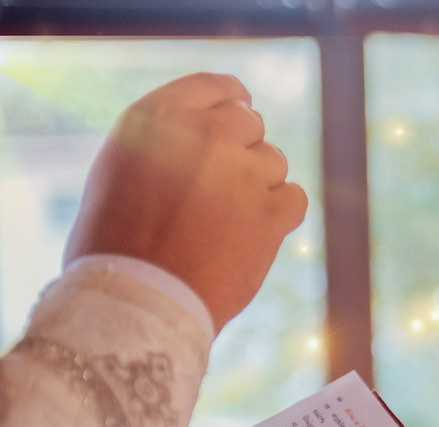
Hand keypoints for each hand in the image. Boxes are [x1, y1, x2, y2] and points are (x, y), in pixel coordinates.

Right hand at [64, 72, 307, 330]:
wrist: (136, 298)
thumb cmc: (116, 242)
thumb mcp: (123, 167)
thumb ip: (167, 140)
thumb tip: (210, 128)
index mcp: (160, 115)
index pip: (218, 88)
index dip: (232, 104)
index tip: (237, 118)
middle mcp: (206, 134)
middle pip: (249, 123)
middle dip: (241, 149)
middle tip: (221, 187)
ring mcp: (242, 173)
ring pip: (273, 162)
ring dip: (257, 186)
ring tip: (223, 221)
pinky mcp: (270, 214)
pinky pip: (295, 198)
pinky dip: (279, 214)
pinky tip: (253, 233)